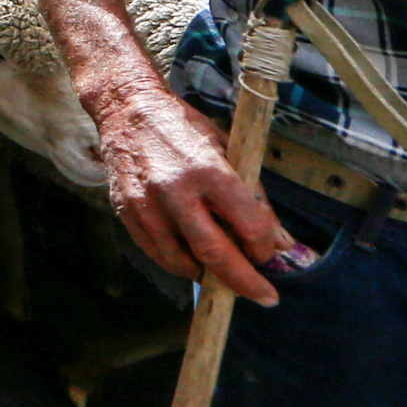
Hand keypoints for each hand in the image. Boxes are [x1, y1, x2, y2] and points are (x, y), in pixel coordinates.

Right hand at [90, 75, 289, 305]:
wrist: (128, 110)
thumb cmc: (185, 128)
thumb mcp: (229, 150)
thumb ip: (254, 198)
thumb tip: (279, 242)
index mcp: (210, 170)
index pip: (248, 225)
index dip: (264, 246)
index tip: (268, 252)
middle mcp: (176, 190)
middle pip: (215, 253)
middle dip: (245, 281)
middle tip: (265, 296)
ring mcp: (147, 204)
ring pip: (182, 260)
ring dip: (208, 276)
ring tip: (224, 278)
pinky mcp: (127, 212)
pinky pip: (156, 252)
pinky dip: (178, 264)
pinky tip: (193, 263)